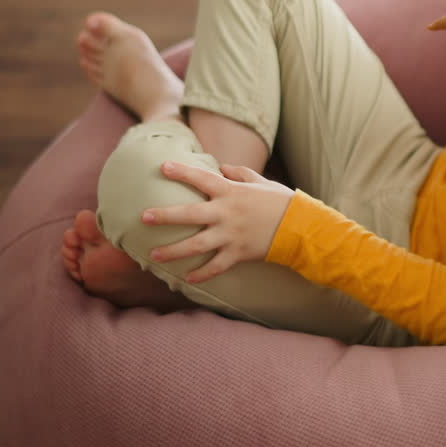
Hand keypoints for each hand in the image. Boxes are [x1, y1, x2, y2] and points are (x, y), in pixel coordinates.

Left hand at [140, 161, 292, 283]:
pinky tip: (187, 279)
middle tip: (144, 217)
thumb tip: (221, 168)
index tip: (162, 167)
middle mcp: (227, 213)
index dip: (182, 172)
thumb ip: (239, 173)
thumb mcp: (261, 182)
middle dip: (165, 216)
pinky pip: (215, 266)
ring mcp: (231, 235)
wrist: (301, 227)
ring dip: (173, 251)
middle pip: (189, 215)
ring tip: (154, 255)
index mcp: (231, 192)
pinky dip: (202, 274)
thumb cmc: (281, 201)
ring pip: (196, 245)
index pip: (201, 179)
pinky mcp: (238, 253)